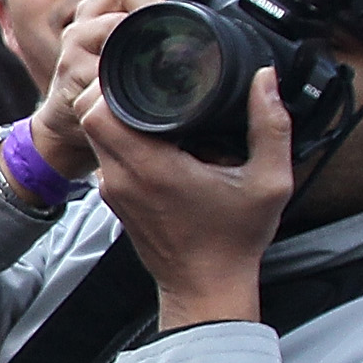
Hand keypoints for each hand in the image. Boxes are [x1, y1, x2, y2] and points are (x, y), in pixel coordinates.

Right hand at [28, 0, 198, 178]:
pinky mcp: (70, 70)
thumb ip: (177, 23)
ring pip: (115, 21)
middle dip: (162, 0)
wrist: (78, 121)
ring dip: (145, 33)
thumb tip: (238, 6)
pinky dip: (123, 70)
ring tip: (167, 52)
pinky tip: (142, 80)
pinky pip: (100, 64)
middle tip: (186, 22)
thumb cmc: (124, 82)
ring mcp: (78, 39)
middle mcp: (94, 12)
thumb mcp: (150, 45)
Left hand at [87, 67, 292, 329]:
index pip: (99, 112)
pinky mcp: (115, 200)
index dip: (112, 85)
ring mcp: (113, 191)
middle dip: (112, 93)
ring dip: (116, 116)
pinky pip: (106, 157)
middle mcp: (122, 178)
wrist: (205, 289)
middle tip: (148, 82)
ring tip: (154, 104)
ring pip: (96, 137)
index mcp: (151, 168)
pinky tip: (156, 136)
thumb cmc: (235, 240)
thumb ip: (271, 126)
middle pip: (91, 118)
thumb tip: (264, 79)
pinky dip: (121, 140)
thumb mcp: (269, 181)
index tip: (143, 73)